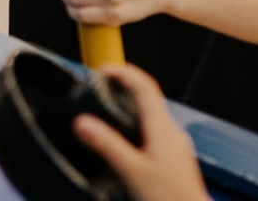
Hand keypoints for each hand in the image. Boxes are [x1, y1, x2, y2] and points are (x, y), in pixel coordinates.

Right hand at [74, 65, 208, 200]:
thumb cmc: (170, 198)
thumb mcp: (132, 171)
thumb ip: (106, 145)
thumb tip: (82, 121)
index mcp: (163, 128)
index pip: (145, 86)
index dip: (123, 72)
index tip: (102, 70)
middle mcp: (172, 133)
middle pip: (147, 99)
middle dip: (123, 89)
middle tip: (100, 88)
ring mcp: (175, 146)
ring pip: (151, 117)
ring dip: (129, 109)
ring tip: (106, 114)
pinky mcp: (174, 160)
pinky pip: (153, 133)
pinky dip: (135, 128)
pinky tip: (124, 144)